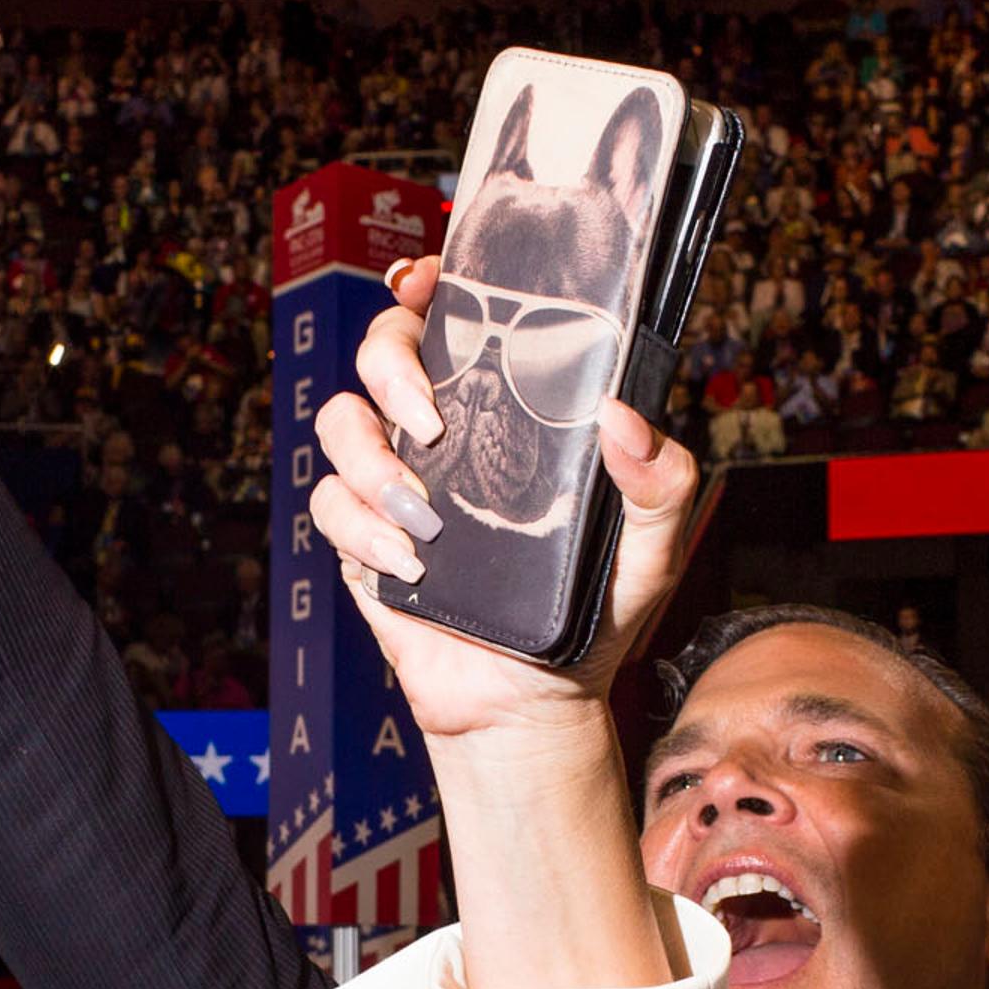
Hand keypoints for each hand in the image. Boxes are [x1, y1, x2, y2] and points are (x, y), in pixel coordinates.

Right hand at [306, 255, 708, 741]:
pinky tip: (411, 566)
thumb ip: (659, 484)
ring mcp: (396, 483)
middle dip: (391, 366)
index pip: (454, 320)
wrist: (533, 705)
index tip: (422, 282)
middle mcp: (444, 433)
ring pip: (338, 421)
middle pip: (380, 350)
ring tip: (425, 515)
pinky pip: (329, 506)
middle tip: (432, 418)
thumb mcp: (652, 549)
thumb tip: (624, 419)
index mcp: (505, 411)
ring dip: (370, 458)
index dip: (425, 285)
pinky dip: (362, 531)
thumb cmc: (593, 616)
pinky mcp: (362, 539)